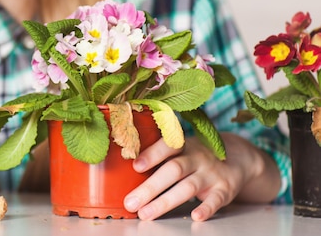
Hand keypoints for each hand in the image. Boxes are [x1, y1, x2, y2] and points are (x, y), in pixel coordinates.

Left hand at [123, 133, 280, 220]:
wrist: (237, 156)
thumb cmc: (195, 155)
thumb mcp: (180, 149)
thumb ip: (158, 156)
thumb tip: (123, 169)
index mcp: (182, 145)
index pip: (167, 146)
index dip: (151, 155)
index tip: (135, 166)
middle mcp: (197, 157)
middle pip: (172, 170)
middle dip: (150, 188)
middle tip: (131, 202)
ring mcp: (211, 173)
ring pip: (187, 187)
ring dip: (165, 202)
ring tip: (146, 214)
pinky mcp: (225, 189)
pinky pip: (215, 200)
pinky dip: (206, 208)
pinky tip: (195, 216)